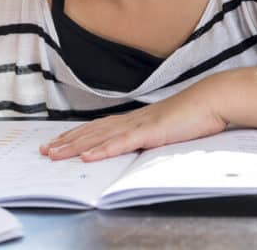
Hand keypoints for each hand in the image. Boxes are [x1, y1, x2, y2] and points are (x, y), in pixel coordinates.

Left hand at [39, 84, 228, 161]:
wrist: (212, 99)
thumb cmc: (194, 113)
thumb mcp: (167, 126)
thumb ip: (151, 133)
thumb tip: (140, 141)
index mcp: (135, 118)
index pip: (98, 127)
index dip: (76, 135)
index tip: (57, 142)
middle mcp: (131, 119)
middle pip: (91, 131)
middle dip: (66, 141)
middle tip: (44, 150)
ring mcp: (139, 124)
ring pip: (99, 137)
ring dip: (75, 146)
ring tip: (55, 154)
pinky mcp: (150, 132)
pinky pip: (122, 143)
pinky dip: (102, 149)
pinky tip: (87, 156)